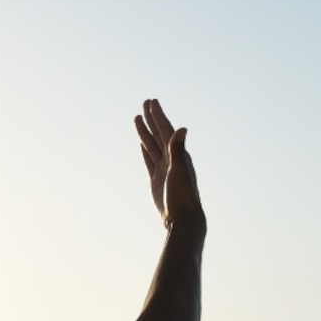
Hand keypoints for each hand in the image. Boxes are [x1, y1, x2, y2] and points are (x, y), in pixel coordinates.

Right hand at [134, 97, 202, 228]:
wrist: (182, 218)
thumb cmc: (183, 195)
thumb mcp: (179, 170)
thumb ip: (177, 150)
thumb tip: (181, 128)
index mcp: (178, 154)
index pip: (165, 130)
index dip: (158, 116)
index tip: (152, 102)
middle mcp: (171, 159)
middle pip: (158, 134)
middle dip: (152, 118)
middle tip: (145, 102)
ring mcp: (164, 169)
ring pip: (152, 145)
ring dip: (145, 131)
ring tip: (137, 117)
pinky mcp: (157, 180)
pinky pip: (149, 160)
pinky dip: (145, 150)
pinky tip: (141, 143)